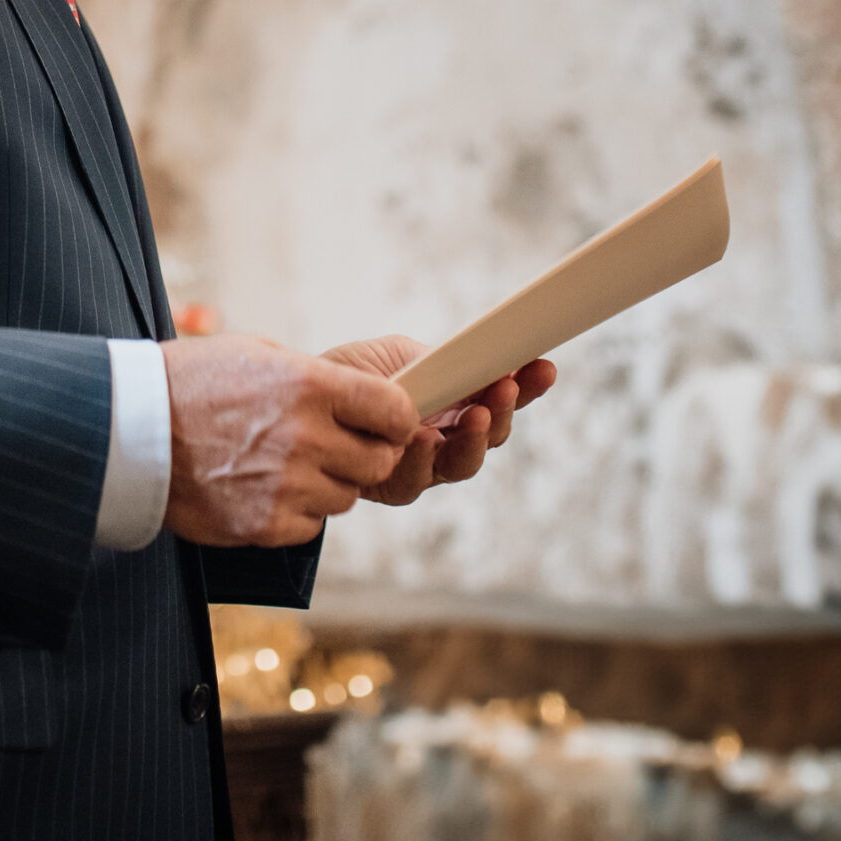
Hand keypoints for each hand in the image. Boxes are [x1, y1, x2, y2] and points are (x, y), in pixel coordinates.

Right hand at [161, 335, 418, 547]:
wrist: (130, 429)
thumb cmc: (192, 382)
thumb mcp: (258, 354)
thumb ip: (316, 377)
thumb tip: (363, 399)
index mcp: (309, 384)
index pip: (395, 411)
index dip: (397, 418)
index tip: (386, 420)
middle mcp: (304, 436)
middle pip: (378, 461)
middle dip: (366, 454)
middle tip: (336, 444)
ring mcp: (285, 485)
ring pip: (346, 496)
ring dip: (328, 483)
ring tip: (287, 463)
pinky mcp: (264, 524)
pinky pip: (311, 525)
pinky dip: (296, 511)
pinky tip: (264, 487)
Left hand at [319, 336, 556, 506]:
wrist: (296, 401)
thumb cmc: (350, 374)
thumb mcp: (397, 355)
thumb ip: (438, 361)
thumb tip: (481, 361)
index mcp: (453, 402)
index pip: (499, 397)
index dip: (526, 386)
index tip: (545, 366)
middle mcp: (445, 437)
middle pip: (492, 435)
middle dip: (505, 411)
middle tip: (506, 387)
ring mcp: (421, 465)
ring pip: (462, 464)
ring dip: (473, 439)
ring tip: (476, 414)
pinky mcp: (390, 486)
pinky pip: (415, 480)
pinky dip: (422, 460)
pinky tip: (422, 439)